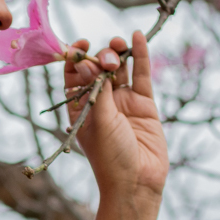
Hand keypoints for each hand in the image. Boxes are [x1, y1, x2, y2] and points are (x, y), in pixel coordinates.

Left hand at [64, 30, 168, 200]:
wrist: (138, 182)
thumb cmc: (110, 158)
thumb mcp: (98, 122)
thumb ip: (96, 91)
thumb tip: (84, 62)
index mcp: (80, 109)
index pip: (74, 77)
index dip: (76, 58)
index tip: (80, 45)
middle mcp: (101, 103)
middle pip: (98, 68)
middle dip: (101, 57)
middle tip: (107, 62)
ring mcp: (123, 102)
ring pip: (120, 68)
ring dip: (117, 52)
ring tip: (119, 44)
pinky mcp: (144, 104)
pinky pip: (141, 75)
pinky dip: (140, 55)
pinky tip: (138, 36)